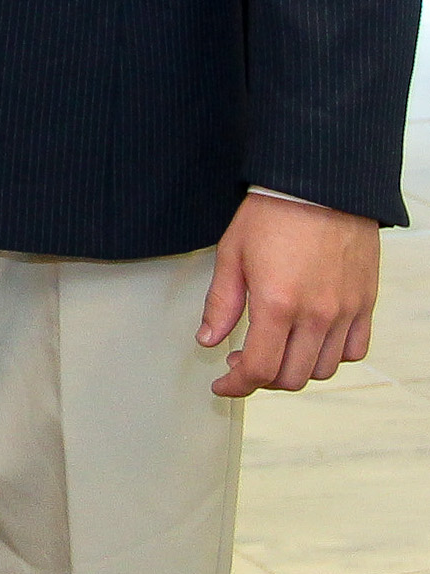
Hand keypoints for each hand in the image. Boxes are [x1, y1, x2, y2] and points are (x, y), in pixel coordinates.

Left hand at [201, 193, 379, 397]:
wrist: (319, 187)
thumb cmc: (273, 214)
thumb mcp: (232, 255)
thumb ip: (221, 304)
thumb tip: (208, 340)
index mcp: (277, 304)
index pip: (259, 369)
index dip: (237, 386)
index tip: (223, 384)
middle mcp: (316, 315)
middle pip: (291, 377)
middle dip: (261, 379)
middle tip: (243, 362)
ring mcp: (345, 311)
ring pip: (322, 369)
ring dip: (294, 370)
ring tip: (275, 350)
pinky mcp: (365, 303)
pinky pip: (354, 350)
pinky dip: (331, 356)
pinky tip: (310, 341)